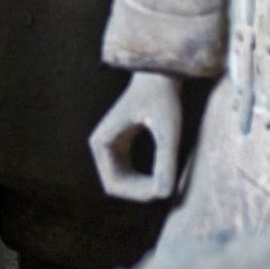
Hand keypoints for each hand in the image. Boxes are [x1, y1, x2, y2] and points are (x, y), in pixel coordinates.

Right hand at [89, 69, 188, 203]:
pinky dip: (146, 179)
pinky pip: (129, 173)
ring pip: (122, 182)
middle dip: (140, 192)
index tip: (163, 189)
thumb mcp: (168, 128)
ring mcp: (109, 146)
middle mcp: (100, 146)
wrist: (162, 74)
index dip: (137, 194)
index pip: (113, 186)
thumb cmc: (164, 96)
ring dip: (143, 188)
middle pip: (116, 186)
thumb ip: (166, 159)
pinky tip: (165, 174)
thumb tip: (164, 194)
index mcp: (101, 143)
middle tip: (168, 189)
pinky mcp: (121, 145)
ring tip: (168, 182)